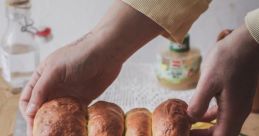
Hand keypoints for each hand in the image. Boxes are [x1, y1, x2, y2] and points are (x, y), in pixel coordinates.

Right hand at [19, 0, 161, 134]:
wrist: (107, 53)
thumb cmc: (80, 55)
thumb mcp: (55, 69)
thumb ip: (41, 88)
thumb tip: (30, 110)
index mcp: (43, 76)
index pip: (28, 98)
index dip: (28, 111)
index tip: (32, 124)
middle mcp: (54, 86)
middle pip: (42, 108)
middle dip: (41, 121)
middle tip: (42, 133)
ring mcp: (69, 92)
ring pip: (57, 112)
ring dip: (55, 123)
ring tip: (55, 133)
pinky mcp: (84, 98)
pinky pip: (73, 113)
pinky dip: (70, 120)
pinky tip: (70, 127)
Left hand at [188, 25, 258, 135]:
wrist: (245, 44)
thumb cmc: (227, 60)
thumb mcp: (208, 81)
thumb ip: (200, 102)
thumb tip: (191, 117)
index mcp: (233, 112)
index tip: (187, 135)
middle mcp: (238, 112)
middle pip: (221, 133)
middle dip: (204, 135)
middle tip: (186, 132)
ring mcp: (238, 104)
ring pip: (222, 124)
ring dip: (206, 127)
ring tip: (189, 125)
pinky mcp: (235, 96)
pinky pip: (223, 113)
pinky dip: (210, 116)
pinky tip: (199, 112)